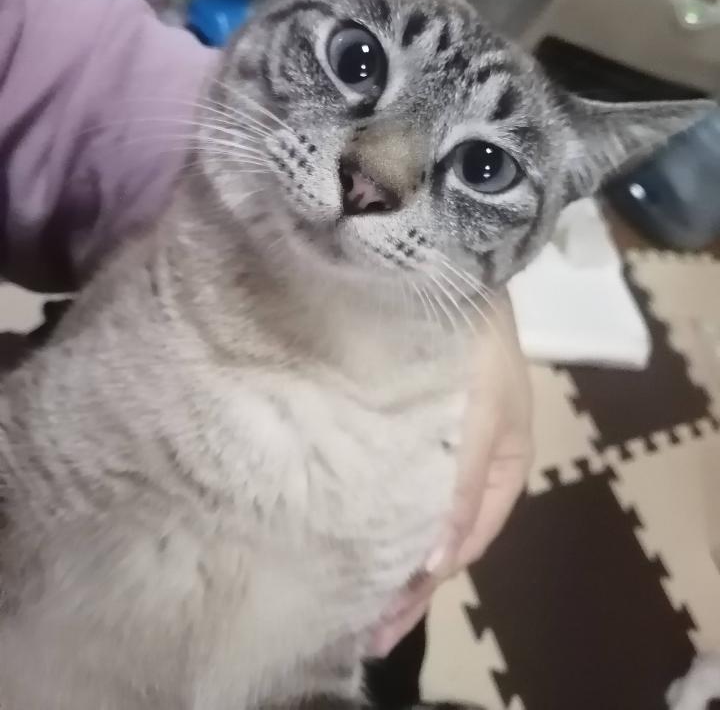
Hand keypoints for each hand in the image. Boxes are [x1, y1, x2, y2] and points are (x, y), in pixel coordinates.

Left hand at [369, 291, 531, 657]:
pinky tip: (339, 521)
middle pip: (437, 531)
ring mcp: (436, 436)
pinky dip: (370, 503)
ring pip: (411, 504)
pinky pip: (389, 472)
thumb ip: (462, 488)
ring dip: (382, 543)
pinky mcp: (400, 413)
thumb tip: (433, 564)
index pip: (466, 540)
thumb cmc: (472, 338)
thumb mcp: (482, 414)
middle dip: (401, 578)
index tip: (380, 623)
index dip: (425, 584)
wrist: (447, 256)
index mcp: (507, 463)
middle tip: (356, 624)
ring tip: (344, 587)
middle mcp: (472, 458)